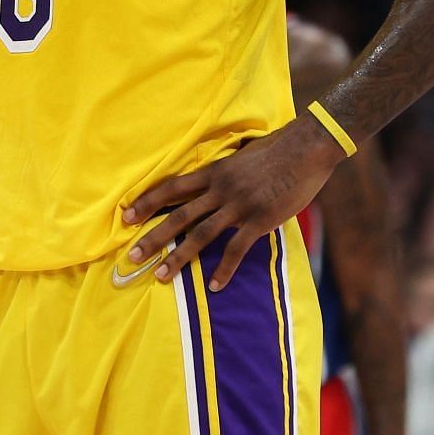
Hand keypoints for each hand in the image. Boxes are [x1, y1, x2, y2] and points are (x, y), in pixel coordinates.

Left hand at [122, 115, 342, 290]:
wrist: (307, 148)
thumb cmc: (276, 150)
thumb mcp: (240, 157)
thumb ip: (223, 173)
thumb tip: (212, 182)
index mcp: (213, 172)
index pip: (171, 188)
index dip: (147, 202)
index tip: (126, 216)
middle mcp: (219, 189)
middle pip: (177, 216)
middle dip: (152, 237)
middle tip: (131, 256)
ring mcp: (239, 205)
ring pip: (200, 235)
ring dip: (178, 257)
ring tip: (160, 275)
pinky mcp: (260, 219)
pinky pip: (236, 249)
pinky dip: (224, 269)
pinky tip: (214, 286)